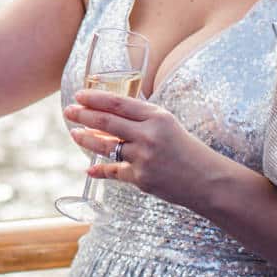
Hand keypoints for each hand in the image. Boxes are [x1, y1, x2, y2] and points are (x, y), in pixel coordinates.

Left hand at [64, 90, 220, 208]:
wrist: (208, 181)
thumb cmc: (189, 150)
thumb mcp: (169, 125)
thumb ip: (143, 119)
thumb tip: (111, 115)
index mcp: (157, 117)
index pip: (119, 103)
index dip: (95, 98)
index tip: (79, 95)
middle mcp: (149, 135)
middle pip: (107, 121)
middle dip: (83, 114)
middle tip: (68, 111)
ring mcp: (144, 157)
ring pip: (106, 145)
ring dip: (86, 138)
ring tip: (74, 133)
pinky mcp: (141, 178)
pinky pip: (114, 172)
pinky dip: (100, 170)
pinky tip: (89, 168)